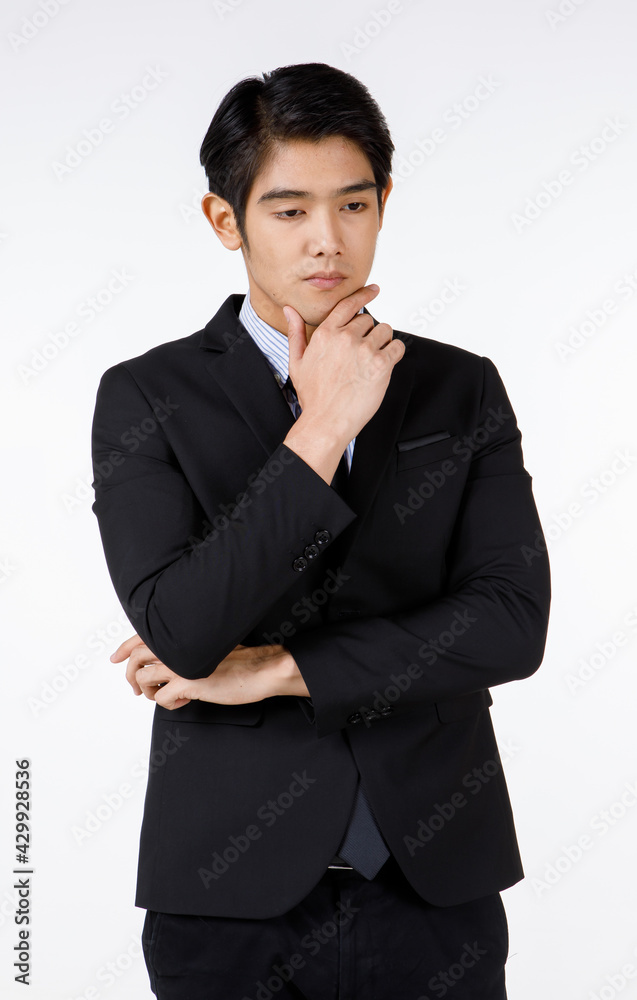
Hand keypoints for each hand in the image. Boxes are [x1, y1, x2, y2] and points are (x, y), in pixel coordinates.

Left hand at [110, 635, 304, 708]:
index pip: (140, 637)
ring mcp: (179, 664)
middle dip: (131, 675)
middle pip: (135, 658)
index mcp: (180, 634)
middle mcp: (176, 646)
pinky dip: (169, 703)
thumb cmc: (241, 658)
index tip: (115, 658)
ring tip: (166, 695)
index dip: (124, 648)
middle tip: (138, 688)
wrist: (260, 669)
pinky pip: (162, 698)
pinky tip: (185, 700)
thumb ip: (185, 647)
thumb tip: (166, 659)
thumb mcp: (209, 643)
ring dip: (150, 692)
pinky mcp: (187, 683)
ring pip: (143, 679)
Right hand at [283, 284, 404, 444]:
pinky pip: (397, 347)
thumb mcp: (297, 362)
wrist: (326, 421)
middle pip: (369, 320)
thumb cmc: (313, 396)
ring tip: (371, 361)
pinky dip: (394, 354)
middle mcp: (345, 338)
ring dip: (382, 342)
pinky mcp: (380, 364)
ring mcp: (364, 350)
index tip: (373, 289)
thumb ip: (295, 332)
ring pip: (385, 331)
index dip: (364, 295)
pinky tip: (383, 365)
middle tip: (362, 355)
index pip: (348, 305)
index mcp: (325, 333)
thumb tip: (289, 310)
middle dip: (368, 334)